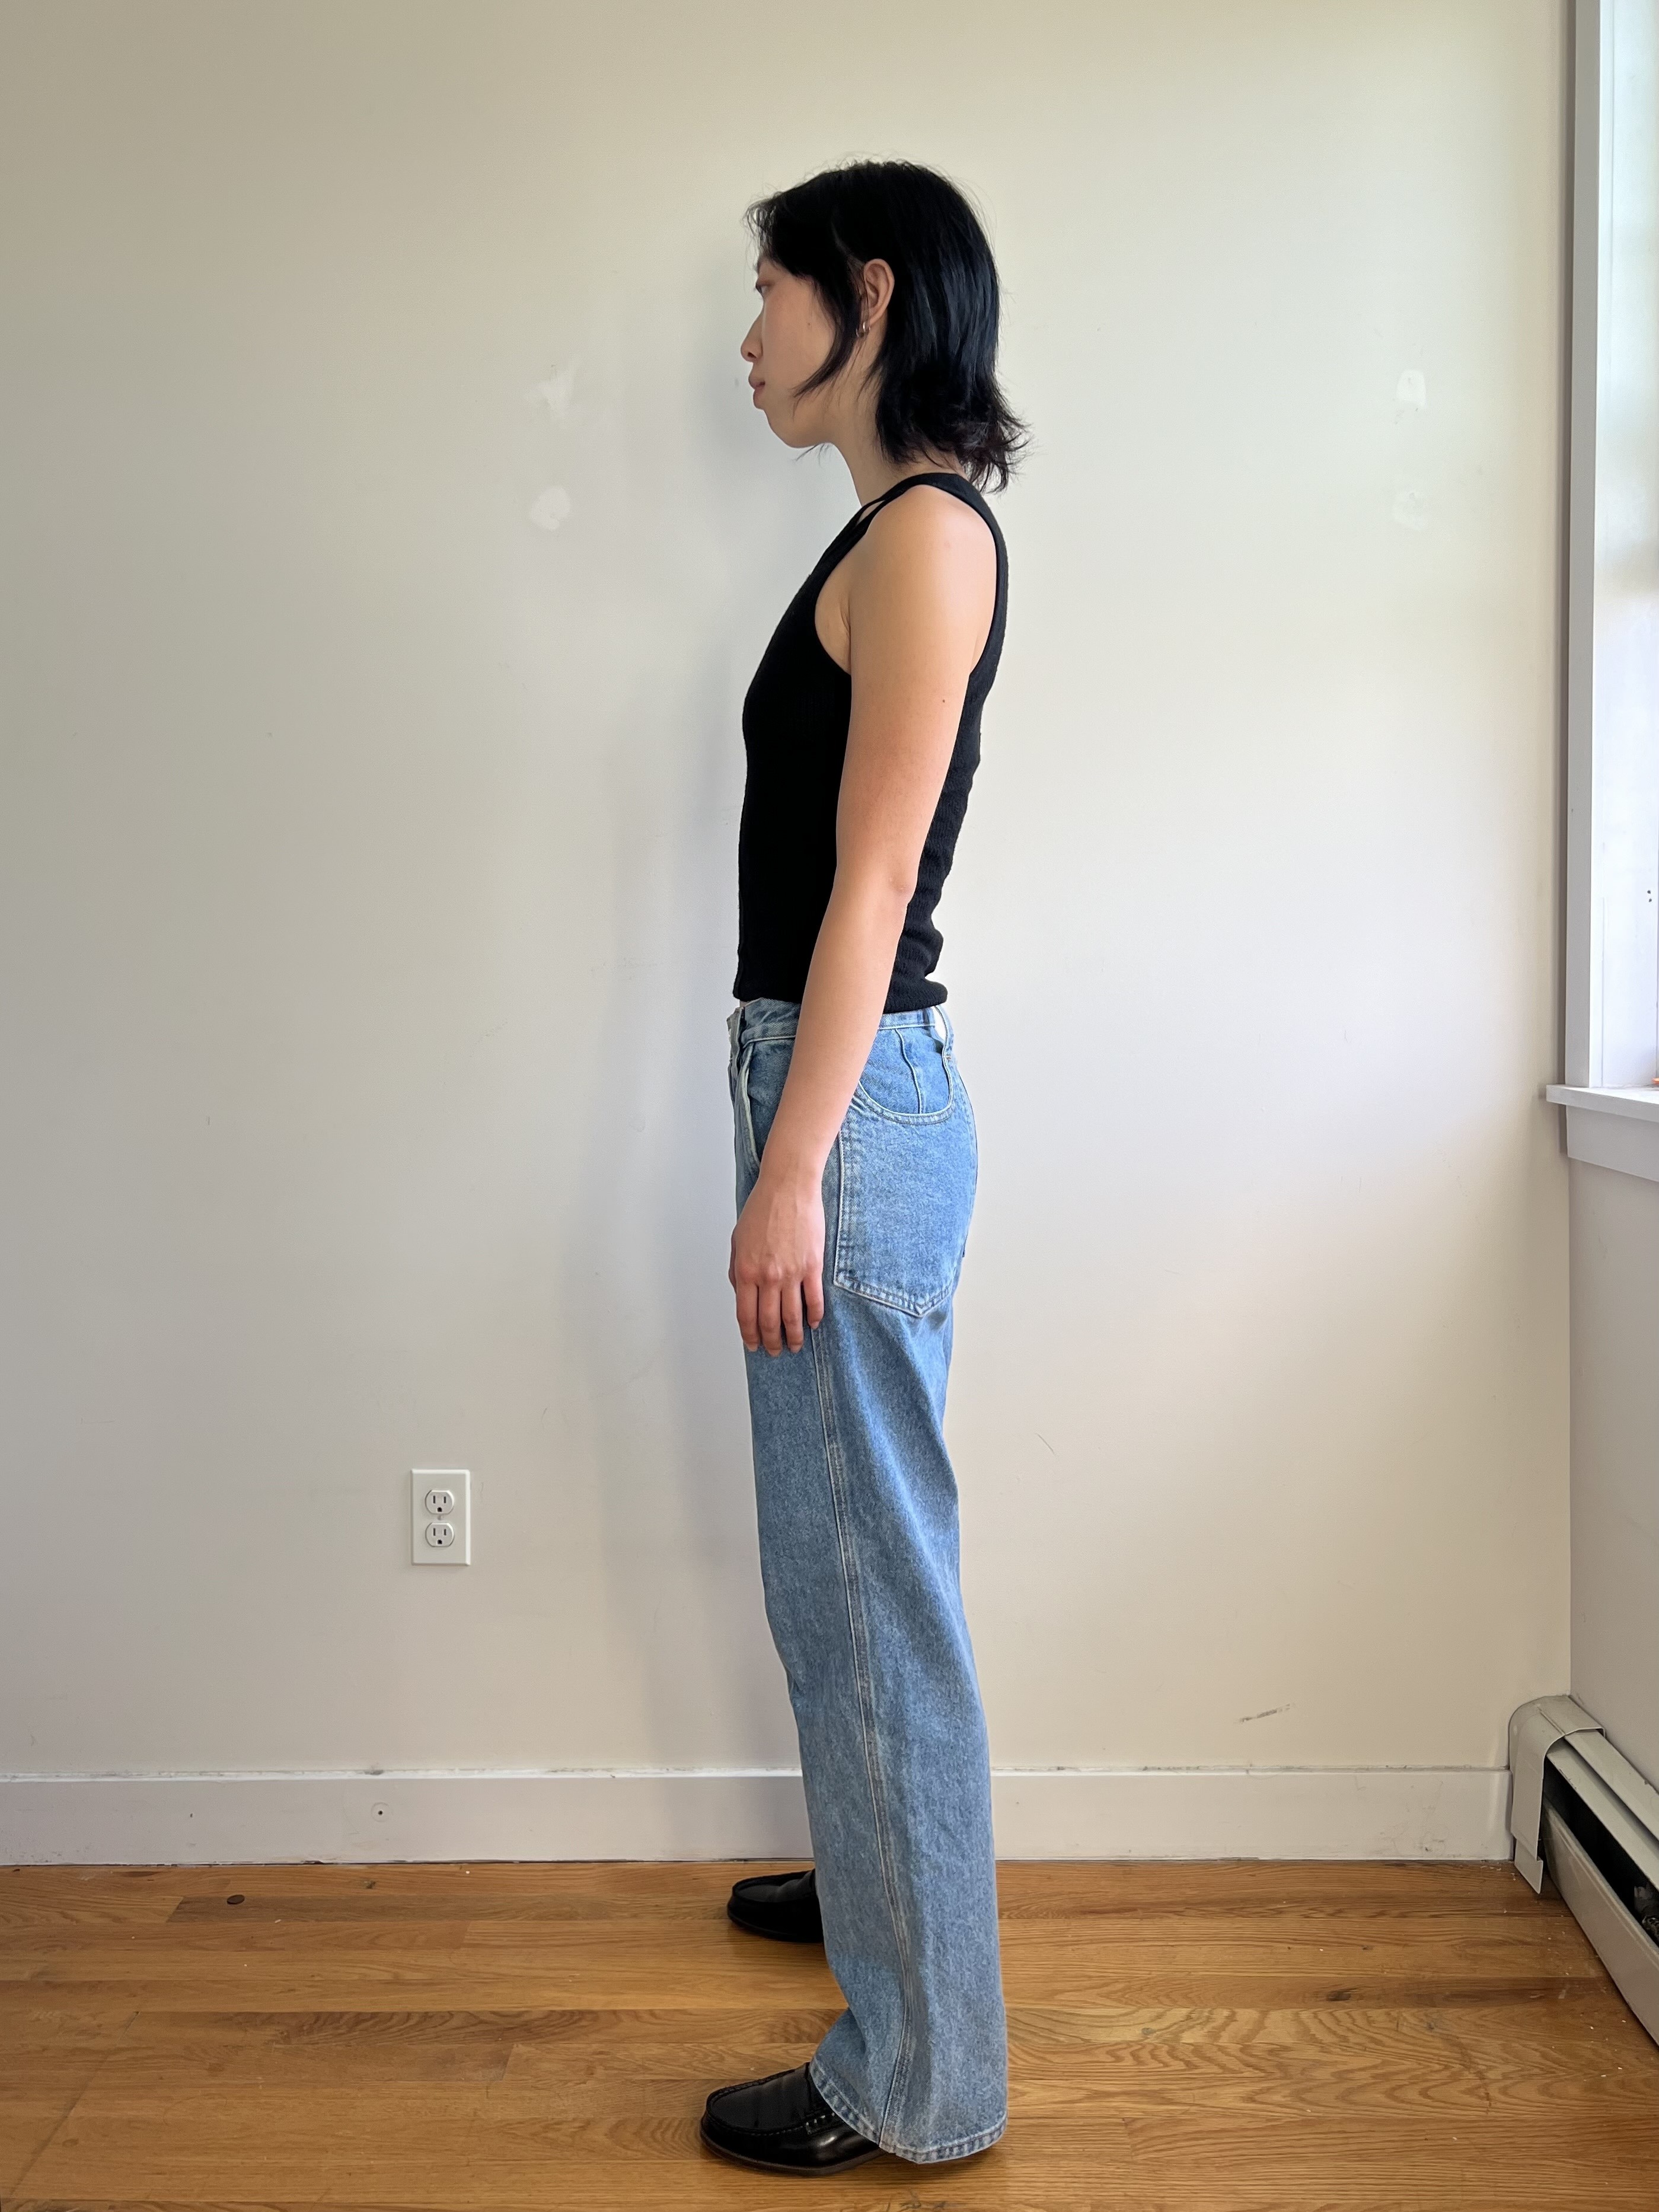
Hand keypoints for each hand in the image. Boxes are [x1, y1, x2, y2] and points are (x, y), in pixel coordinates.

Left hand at [729, 1165, 825, 1353]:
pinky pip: (814, 1300)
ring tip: (795, 1346)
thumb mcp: (737, 1240)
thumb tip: (740, 1292)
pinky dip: (814, 1316)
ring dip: (793, 1336)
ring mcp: (791, 1273)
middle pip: (768, 1321)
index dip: (749, 1335)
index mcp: (745, 1271)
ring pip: (792, 1316)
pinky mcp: (812, 1266)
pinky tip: (813, 1324)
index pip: (745, 1315)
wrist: (788, 1187)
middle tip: (774, 1351)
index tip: (753, 1345)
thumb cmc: (762, 1208)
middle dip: (771, 1342)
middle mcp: (767, 1276)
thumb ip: (736, 1269)